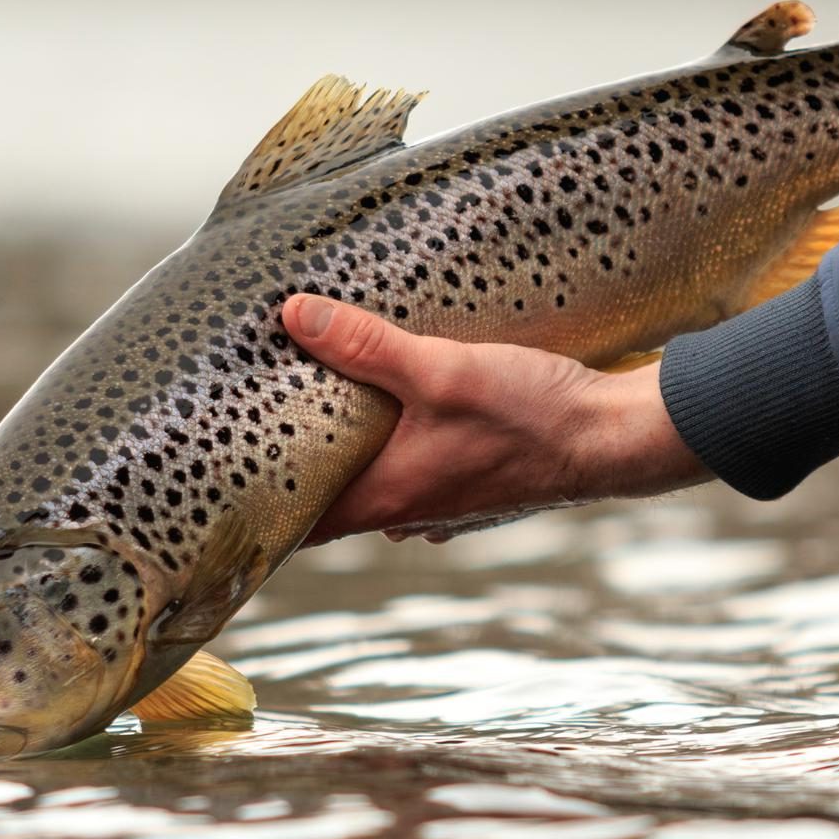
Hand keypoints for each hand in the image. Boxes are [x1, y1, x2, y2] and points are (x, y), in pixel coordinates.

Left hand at [281, 295, 706, 545]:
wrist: (615, 439)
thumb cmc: (531, 415)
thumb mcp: (443, 369)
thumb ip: (367, 345)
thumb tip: (293, 316)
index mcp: (386, 498)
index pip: (298, 522)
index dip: (258, 504)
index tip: (222, 478)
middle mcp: (409, 513)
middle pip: (333, 502)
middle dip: (302, 466)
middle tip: (265, 420)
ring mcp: (446, 506)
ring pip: (378, 488)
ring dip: (355, 458)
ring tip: (328, 408)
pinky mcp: (477, 485)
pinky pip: (419, 475)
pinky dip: (400, 451)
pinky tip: (406, 413)